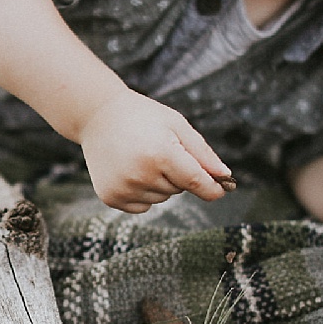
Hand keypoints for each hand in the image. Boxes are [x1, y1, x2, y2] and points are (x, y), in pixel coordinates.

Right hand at [78, 90, 231, 212]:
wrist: (97, 116)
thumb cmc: (142, 117)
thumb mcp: (176, 125)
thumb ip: (202, 153)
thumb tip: (225, 177)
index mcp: (160, 153)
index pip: (197, 182)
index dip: (213, 188)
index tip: (221, 190)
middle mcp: (140, 174)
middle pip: (179, 190)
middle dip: (177, 174)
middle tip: (158, 150)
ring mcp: (123, 188)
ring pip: (161, 199)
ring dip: (159, 184)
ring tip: (141, 158)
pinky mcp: (111, 197)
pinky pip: (142, 207)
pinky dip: (142, 193)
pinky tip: (130, 171)